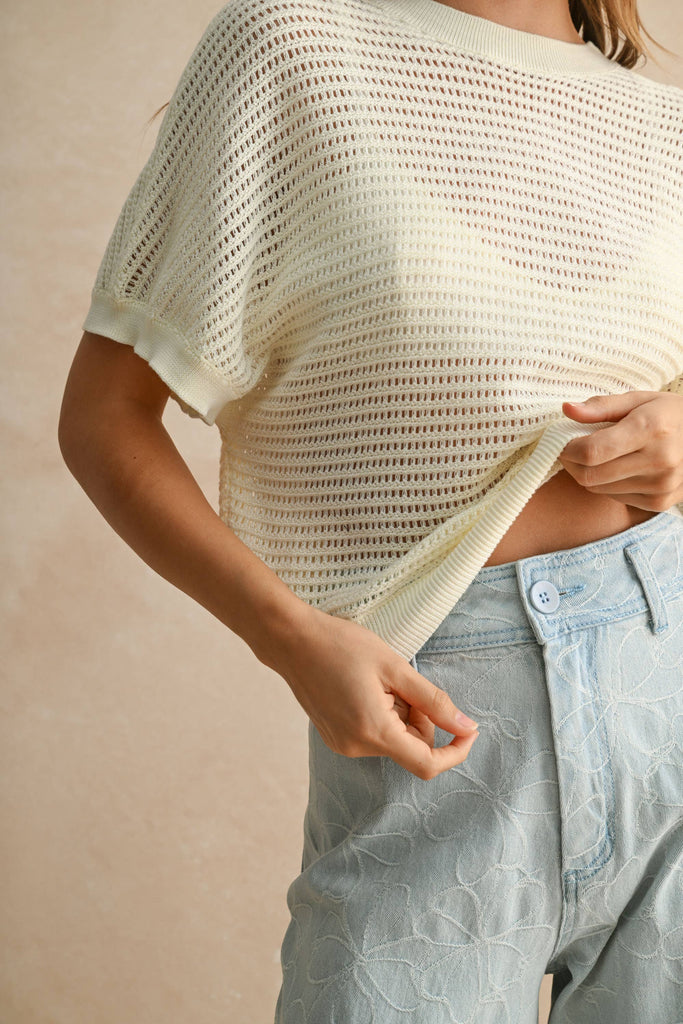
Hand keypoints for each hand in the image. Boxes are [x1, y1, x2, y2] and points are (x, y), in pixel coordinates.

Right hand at [270, 607, 479, 779]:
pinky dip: (383, 716)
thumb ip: (434, 701)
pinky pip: (375, 735)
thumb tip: (466, 726)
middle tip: (406, 682)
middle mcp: (357, 748)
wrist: (291, 640)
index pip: (427, 764)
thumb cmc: (341, 645)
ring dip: (401, 715)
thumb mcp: (395, 667)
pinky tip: (367, 688)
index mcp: (374, 732)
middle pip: (411, 748)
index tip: (468, 729)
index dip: (455, 750)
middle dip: (421, 718)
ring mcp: (343, 745)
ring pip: (394, 740)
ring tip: (381, 681)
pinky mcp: (336, 737)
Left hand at [559, 390, 682, 511]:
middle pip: (589, 475)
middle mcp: (659, 461)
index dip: (567, 448)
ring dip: (588, 473)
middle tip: (570, 449)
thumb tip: (567, 409)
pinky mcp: (660, 502)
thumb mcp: (639, 400)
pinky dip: (607, 484)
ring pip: (598, 489)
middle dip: (571, 463)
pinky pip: (615, 497)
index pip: (592, 451)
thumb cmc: (670, 415)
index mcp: (651, 429)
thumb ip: (601, 406)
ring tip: (599, 456)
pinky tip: (618, 469)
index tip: (562, 440)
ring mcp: (661, 486)